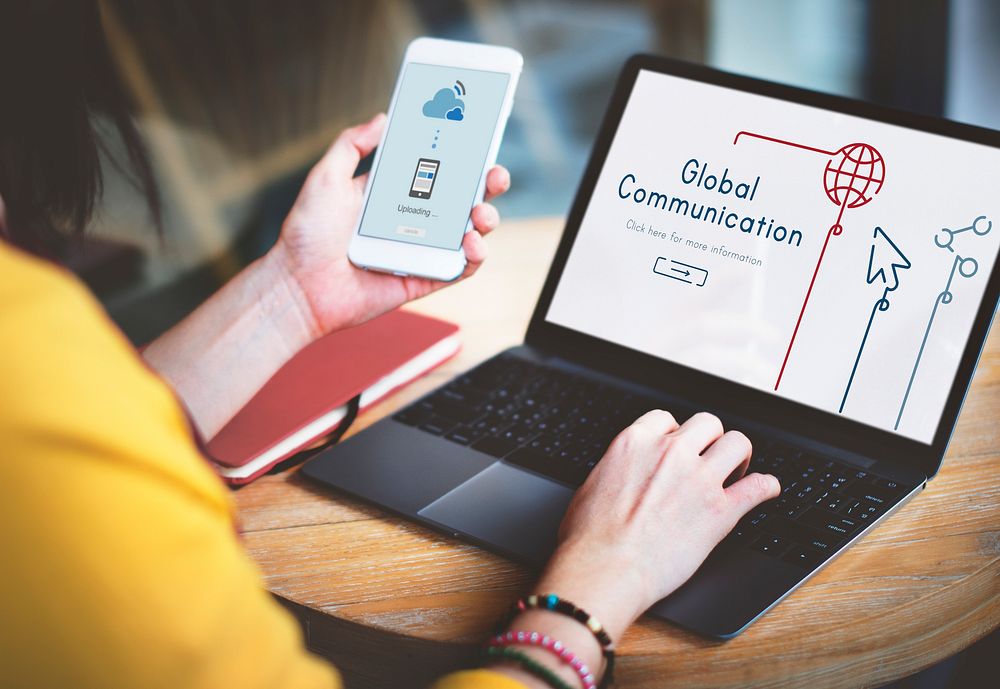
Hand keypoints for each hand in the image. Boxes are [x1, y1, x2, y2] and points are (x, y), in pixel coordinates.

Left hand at [269, 113, 510, 336]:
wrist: (298, 286)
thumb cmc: (306, 235)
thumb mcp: (326, 178)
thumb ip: (352, 145)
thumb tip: (383, 118)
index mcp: (394, 193)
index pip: (437, 169)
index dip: (461, 155)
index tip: (478, 138)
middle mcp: (413, 220)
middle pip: (462, 198)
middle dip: (486, 184)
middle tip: (495, 174)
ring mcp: (422, 250)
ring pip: (469, 232)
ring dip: (487, 219)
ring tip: (479, 213)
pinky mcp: (424, 279)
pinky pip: (460, 268)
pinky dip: (475, 255)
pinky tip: (472, 242)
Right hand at [536, 410, 779, 640]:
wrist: (605, 568)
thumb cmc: (589, 536)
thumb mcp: (592, 484)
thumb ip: (617, 469)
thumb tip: (623, 474)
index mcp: (635, 442)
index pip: (667, 419)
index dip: (674, 434)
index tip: (677, 448)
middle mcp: (671, 453)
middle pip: (707, 423)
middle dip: (709, 440)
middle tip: (708, 460)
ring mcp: (699, 479)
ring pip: (738, 443)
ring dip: (739, 456)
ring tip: (735, 472)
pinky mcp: (720, 510)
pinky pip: (759, 487)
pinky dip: (767, 487)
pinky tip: (766, 490)